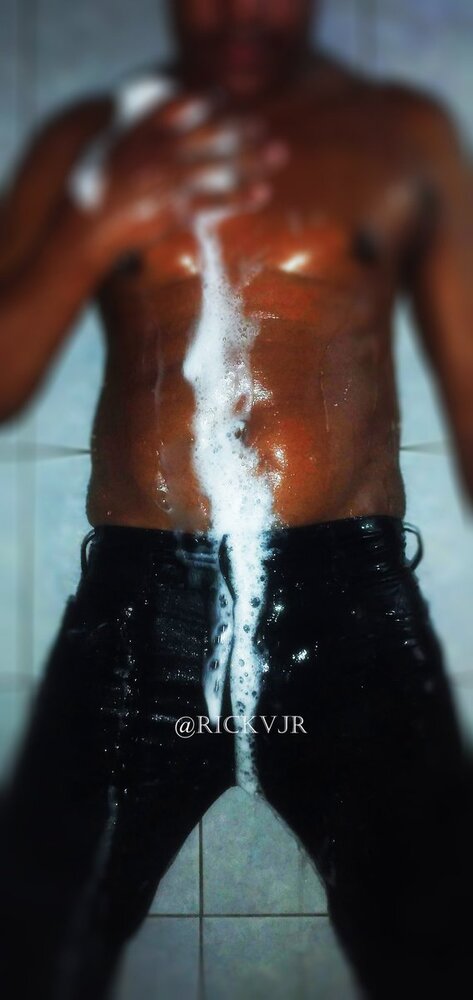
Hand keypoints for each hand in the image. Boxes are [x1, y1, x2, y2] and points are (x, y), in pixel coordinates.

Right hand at [67, 92, 287, 261]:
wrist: (86, 229)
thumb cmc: (99, 194)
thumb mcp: (114, 153)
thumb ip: (141, 137)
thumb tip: (169, 127)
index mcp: (141, 132)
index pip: (181, 106)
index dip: (208, 100)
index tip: (227, 98)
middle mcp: (157, 151)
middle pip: (209, 133)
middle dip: (240, 127)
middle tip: (263, 125)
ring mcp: (166, 180)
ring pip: (219, 165)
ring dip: (253, 159)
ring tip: (279, 154)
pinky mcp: (173, 209)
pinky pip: (215, 201)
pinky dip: (242, 197)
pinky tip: (263, 193)